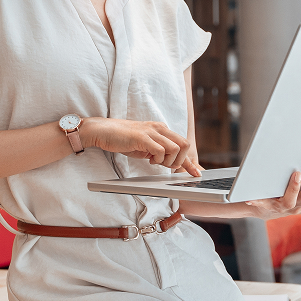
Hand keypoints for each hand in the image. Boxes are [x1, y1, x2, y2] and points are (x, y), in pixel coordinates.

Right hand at [79, 117, 200, 176]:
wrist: (104, 131)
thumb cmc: (123, 139)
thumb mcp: (145, 147)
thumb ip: (158, 152)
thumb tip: (171, 163)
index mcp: (161, 129)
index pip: (182, 144)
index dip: (190, 161)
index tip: (197, 173)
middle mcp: (159, 128)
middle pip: (184, 145)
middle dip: (179, 161)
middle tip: (165, 166)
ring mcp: (151, 131)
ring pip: (175, 148)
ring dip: (168, 160)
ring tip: (155, 162)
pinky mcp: (143, 137)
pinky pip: (160, 150)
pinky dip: (158, 159)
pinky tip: (148, 159)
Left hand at [243, 155, 300, 219]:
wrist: (266, 208)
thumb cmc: (293, 197)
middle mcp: (300, 207)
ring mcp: (284, 208)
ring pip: (292, 200)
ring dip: (295, 187)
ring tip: (296, 173)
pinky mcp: (267, 207)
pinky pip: (264, 204)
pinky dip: (258, 200)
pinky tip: (253, 197)